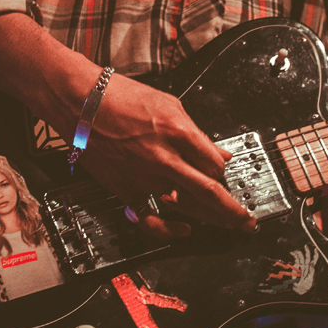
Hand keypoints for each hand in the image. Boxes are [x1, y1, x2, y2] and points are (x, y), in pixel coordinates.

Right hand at [82, 74, 253, 234]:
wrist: (80, 101)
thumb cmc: (120, 97)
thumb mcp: (169, 105)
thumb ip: (196, 133)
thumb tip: (218, 153)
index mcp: (178, 132)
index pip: (215, 165)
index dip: (225, 174)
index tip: (230, 178)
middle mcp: (165, 158)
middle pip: (209, 193)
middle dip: (233, 212)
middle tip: (248, 222)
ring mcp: (145, 177)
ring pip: (186, 206)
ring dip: (210, 218)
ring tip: (227, 225)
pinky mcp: (126, 189)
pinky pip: (151, 219)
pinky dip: (169, 230)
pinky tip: (184, 230)